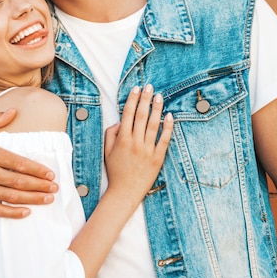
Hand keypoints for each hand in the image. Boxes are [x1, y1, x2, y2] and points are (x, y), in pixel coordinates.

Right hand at [0, 109, 58, 217]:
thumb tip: (13, 111)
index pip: (18, 163)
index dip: (37, 170)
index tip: (50, 174)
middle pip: (18, 181)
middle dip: (40, 186)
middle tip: (54, 188)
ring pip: (11, 197)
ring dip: (32, 199)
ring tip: (47, 199)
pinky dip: (12, 213)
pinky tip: (26, 212)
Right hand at [104, 85, 172, 201]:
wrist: (125, 191)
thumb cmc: (115, 170)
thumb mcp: (107, 150)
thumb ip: (111, 133)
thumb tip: (121, 121)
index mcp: (122, 139)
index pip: (128, 114)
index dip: (133, 100)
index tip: (136, 89)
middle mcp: (135, 142)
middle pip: (142, 115)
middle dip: (145, 99)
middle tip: (149, 86)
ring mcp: (148, 150)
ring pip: (154, 124)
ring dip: (157, 108)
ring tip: (159, 96)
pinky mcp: (158, 157)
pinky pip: (164, 139)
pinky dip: (167, 127)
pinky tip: (169, 116)